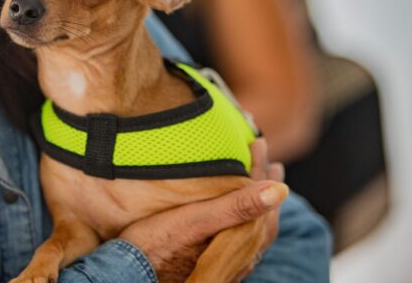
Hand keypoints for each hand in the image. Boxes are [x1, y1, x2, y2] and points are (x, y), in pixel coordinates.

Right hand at [119, 138, 286, 282]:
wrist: (131, 277)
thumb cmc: (156, 246)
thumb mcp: (195, 221)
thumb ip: (236, 207)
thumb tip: (280, 189)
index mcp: (238, 240)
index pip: (259, 198)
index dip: (260, 167)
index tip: (259, 142)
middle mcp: (237, 257)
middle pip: (262, 216)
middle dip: (265, 185)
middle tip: (271, 163)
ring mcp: (226, 265)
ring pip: (253, 232)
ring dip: (257, 206)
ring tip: (258, 187)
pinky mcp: (212, 270)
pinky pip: (240, 243)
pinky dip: (244, 223)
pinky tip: (233, 221)